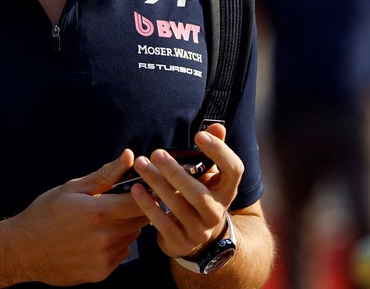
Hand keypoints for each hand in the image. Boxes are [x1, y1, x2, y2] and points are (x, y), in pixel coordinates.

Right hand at [7, 149, 150, 284]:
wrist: (23, 250)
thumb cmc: (46, 213)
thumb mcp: (73, 188)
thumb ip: (106, 174)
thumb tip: (129, 156)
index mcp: (99, 212)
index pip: (141, 202)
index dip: (145, 193)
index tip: (140, 187)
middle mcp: (105, 238)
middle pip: (140, 220)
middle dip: (134, 208)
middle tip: (117, 202)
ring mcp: (104, 258)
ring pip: (132, 236)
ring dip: (125, 227)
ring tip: (101, 221)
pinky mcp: (101, 273)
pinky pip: (121, 253)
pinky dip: (116, 244)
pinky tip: (95, 238)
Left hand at [128, 124, 242, 259]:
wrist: (194, 238)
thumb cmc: (198, 196)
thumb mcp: (208, 177)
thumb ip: (212, 152)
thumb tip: (216, 126)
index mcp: (226, 191)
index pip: (233, 169)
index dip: (219, 152)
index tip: (198, 135)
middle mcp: (216, 212)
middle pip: (198, 192)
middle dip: (175, 172)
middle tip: (156, 152)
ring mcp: (199, 230)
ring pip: (177, 206)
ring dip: (157, 184)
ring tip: (140, 165)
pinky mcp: (180, 242)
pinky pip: (162, 223)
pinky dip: (148, 205)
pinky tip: (136, 189)